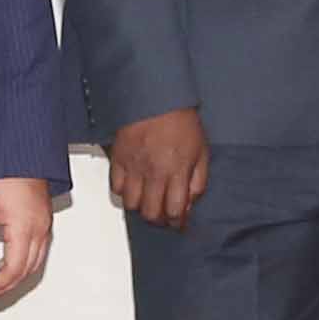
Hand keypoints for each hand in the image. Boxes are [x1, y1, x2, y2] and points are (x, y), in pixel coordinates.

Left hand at [0, 175, 54, 307]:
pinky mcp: (45, 220)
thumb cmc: (3, 170)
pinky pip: (40, 251)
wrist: (22, 152)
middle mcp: (40, 229)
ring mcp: (45, 225)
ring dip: (17, 277)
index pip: (14, 269)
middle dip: (7, 286)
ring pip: (37, 264)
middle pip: (28, 271)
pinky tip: (10, 262)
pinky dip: (26, 264)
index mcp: (24, 227)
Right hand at [111, 108, 209, 229]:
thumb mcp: (201, 151)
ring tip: (149, 202)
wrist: (156, 97)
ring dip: (141, 208)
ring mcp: (134, 167)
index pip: (174, 211)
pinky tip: (134, 188)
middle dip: (160, 220)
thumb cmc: (181, 121)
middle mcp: (154, 172)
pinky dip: (124, 193)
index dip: (177, 222)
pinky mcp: (118, 159)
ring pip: (131, 204)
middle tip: (164, 215)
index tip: (179, 221)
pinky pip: (116, 187)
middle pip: (151, 213)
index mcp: (176, 171)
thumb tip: (191, 202)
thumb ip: (198, 181)